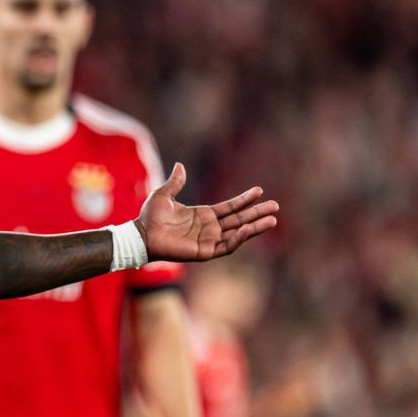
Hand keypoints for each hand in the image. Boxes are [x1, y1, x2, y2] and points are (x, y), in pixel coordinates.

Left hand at [137, 163, 278, 260]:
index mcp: (203, 214)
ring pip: (237, 233)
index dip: (244, 200)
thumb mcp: (164, 194)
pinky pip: (226, 245)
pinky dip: (238, 238)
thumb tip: (180, 165)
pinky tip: (248, 229)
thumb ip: (175, 182)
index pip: (229, 207)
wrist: (142, 234)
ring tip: (272, 220)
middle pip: (239, 219)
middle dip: (257, 213)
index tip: (259, 191)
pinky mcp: (205, 251)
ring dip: (254, 227)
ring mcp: (208, 240)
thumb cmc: (150, 216)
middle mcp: (209, 227)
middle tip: (275, 207)